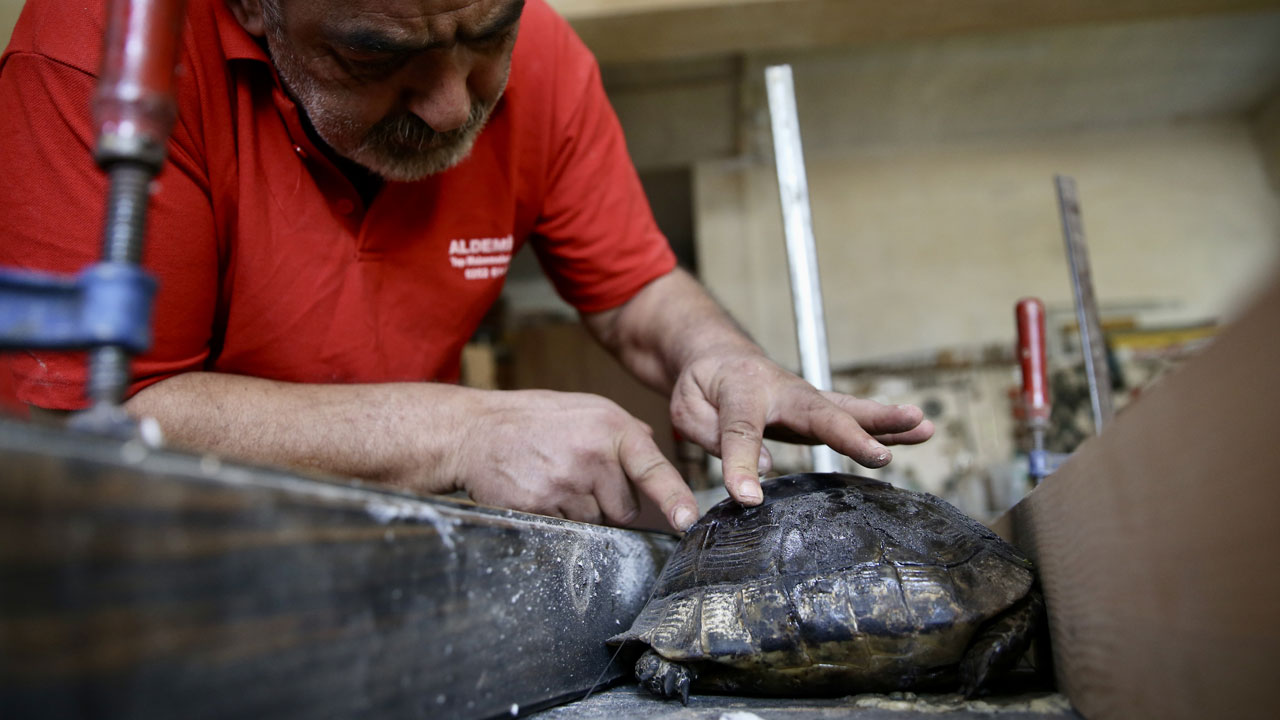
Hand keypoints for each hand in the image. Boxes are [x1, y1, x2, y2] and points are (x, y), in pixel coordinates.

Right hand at [445, 389, 700, 530]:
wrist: (475, 432)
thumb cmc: (533, 419)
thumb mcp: (585, 408)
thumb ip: (623, 430)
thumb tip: (653, 443)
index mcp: (611, 428)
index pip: (652, 468)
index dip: (673, 497)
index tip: (687, 520)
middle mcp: (592, 457)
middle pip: (625, 509)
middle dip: (610, 503)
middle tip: (581, 479)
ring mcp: (565, 485)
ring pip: (595, 523)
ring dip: (581, 512)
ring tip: (555, 482)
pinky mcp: (541, 508)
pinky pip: (567, 529)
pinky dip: (556, 518)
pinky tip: (540, 492)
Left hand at [669, 350, 934, 504]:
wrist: (720, 357)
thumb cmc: (703, 386)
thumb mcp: (687, 407)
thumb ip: (714, 434)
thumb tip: (759, 469)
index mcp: (740, 389)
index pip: (742, 430)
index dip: (742, 465)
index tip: (748, 498)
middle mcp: (782, 390)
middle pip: (818, 413)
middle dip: (849, 435)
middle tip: (878, 455)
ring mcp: (806, 399)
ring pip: (848, 409)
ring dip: (886, 421)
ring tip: (923, 425)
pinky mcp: (820, 411)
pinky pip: (855, 416)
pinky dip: (889, 425)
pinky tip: (921, 432)